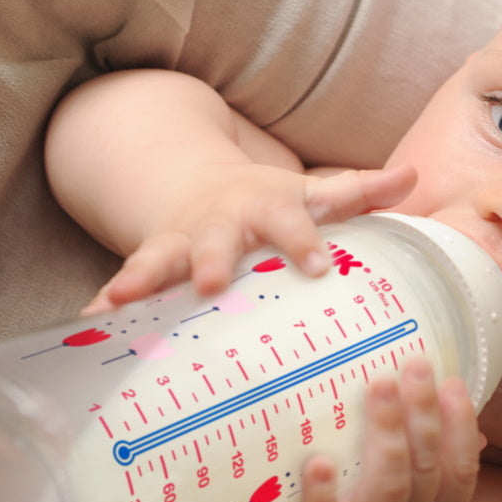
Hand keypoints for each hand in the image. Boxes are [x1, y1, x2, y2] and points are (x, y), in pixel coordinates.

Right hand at [83, 165, 415, 313]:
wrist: (203, 187)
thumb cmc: (273, 202)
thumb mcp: (314, 193)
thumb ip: (362, 191)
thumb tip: (414, 176)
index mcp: (269, 208)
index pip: (293, 222)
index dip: (305, 242)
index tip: (320, 267)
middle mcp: (222, 223)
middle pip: (219, 240)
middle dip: (214, 261)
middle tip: (213, 286)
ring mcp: (182, 241)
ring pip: (161, 258)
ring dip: (143, 278)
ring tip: (122, 301)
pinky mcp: (151, 260)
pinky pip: (127, 281)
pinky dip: (106, 301)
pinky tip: (88, 324)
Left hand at [277, 358, 481, 501]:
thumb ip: (423, 461)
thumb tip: (452, 395)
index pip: (460, 476)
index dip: (461, 429)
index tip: (452, 381)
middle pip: (426, 476)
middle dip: (424, 416)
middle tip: (414, 366)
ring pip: (388, 496)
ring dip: (389, 438)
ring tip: (379, 387)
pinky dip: (322, 498)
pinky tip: (318, 461)